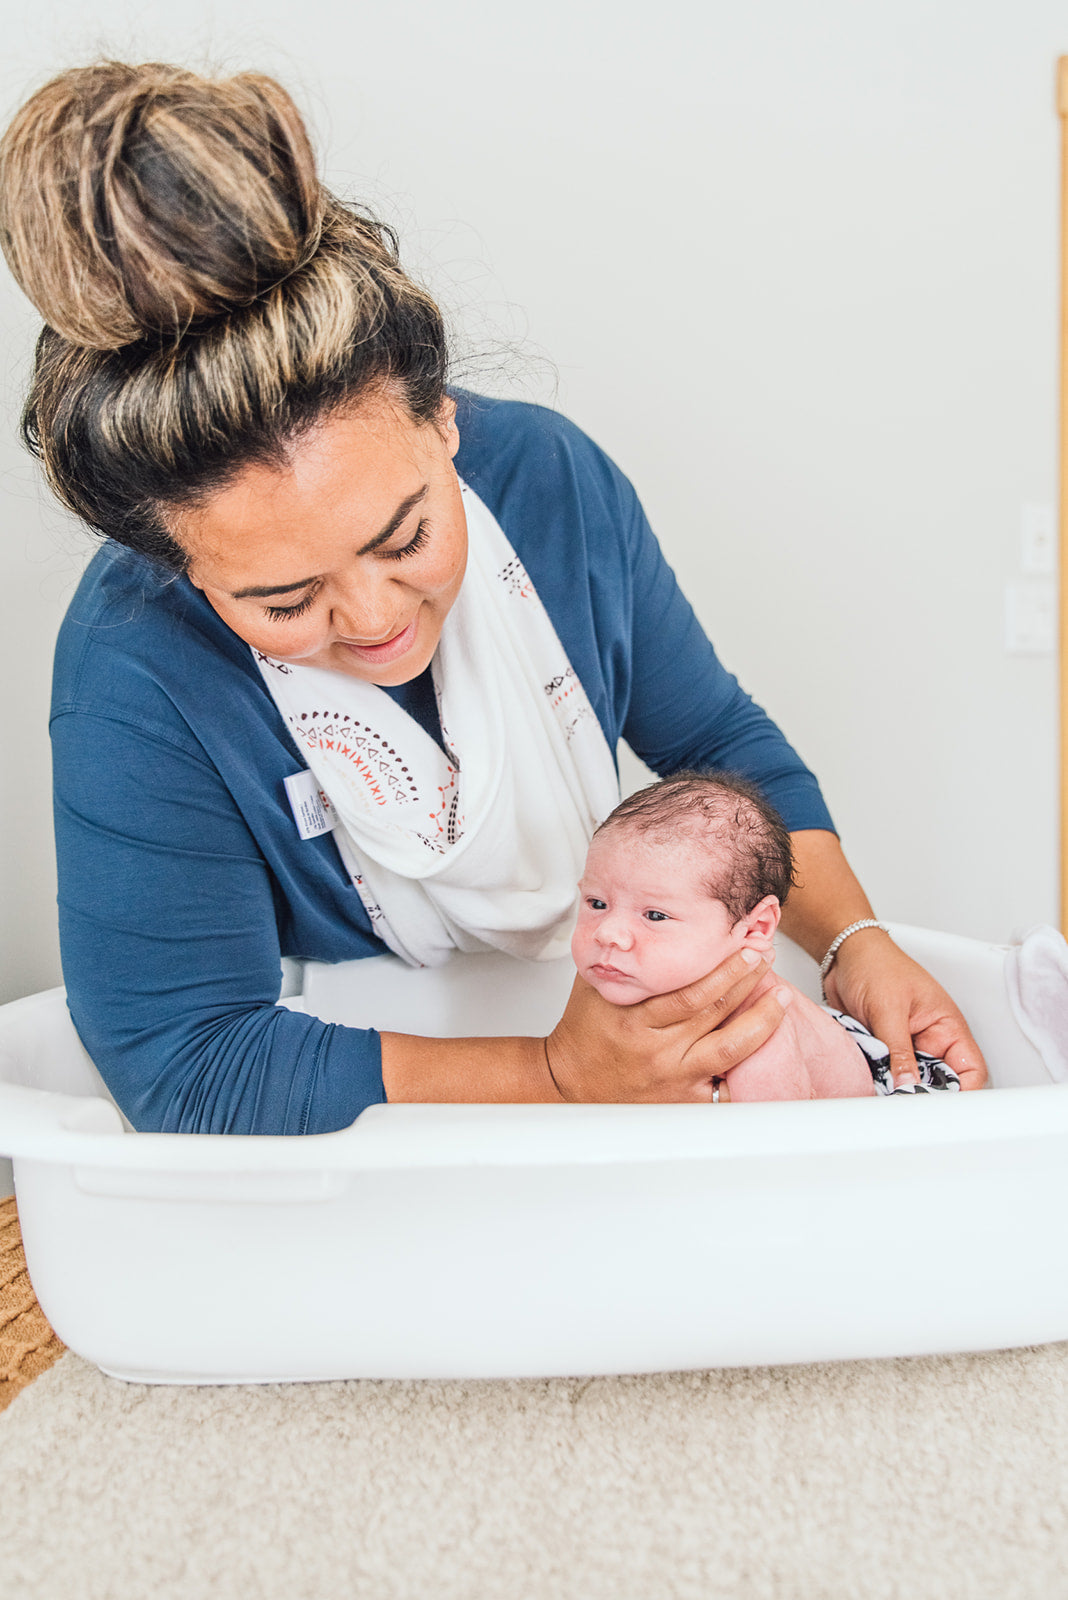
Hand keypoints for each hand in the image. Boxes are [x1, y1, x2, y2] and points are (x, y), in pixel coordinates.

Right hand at [545, 950, 791, 1101]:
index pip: (690, 991)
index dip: (724, 968)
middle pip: (715, 1011)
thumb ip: (618, 956)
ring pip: (731, 1049)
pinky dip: (750, 1071)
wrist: (569, 1080)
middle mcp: (659, 1050)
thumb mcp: (593, 986)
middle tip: (768, 957)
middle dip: (748, 980)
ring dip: (761, 1021)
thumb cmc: (585, 1030)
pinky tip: (771, 1051)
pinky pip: (726, 1089)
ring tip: (781, 998)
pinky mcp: (684, 1101)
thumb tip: (631, 914)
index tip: (745, 947)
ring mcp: (675, 1077)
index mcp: (636, 1019)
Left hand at [823, 930, 987, 1089]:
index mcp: (946, 1027)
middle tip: (905, 1104)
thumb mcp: (889, 1008)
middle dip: (924, 1096)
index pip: (970, 1069)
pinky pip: (887, 1075)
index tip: (942, 1107)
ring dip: (897, 1089)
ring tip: (884, 1095)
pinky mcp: (884, 1051)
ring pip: (910, 1082)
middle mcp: (930, 1040)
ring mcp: (906, 1047)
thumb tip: (907, 1084)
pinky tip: (870, 1084)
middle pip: (939, 1082)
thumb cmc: (877, 965)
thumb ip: (898, 1049)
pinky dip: (879, 1081)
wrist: (844, 955)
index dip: (963, 1093)